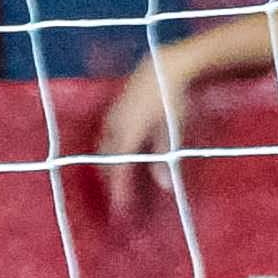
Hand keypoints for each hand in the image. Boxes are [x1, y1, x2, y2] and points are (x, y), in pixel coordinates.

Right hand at [97, 46, 194, 219]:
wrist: (165, 67)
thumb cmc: (173, 99)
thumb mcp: (172, 130)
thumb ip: (164, 158)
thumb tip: (165, 187)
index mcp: (128, 133)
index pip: (119, 170)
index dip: (119, 192)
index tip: (121, 211)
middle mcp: (115, 126)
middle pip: (107, 162)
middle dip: (112, 182)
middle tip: (119, 200)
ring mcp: (112, 116)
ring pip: (103, 149)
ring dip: (109, 167)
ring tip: (117, 181)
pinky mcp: (113, 109)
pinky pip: (105, 136)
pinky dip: (110, 151)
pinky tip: (118, 156)